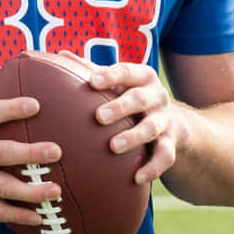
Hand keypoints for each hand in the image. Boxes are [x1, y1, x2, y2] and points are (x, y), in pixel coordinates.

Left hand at [60, 51, 178, 185]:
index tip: (92, 82)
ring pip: (152, 128)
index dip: (110, 76)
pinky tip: (137, 178)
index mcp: (142, 76)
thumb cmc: (130, 96)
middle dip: (120, 107)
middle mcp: (156, 96)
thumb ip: (92, 69)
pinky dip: (153, 168)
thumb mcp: (117, 81)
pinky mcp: (171, 144)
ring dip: (133, 137)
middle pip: (139, 99)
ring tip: (113, 147)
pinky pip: (165, 157)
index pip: (126, 71)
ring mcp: (165, 120)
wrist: (171, 121)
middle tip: (98, 117)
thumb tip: (61, 55)